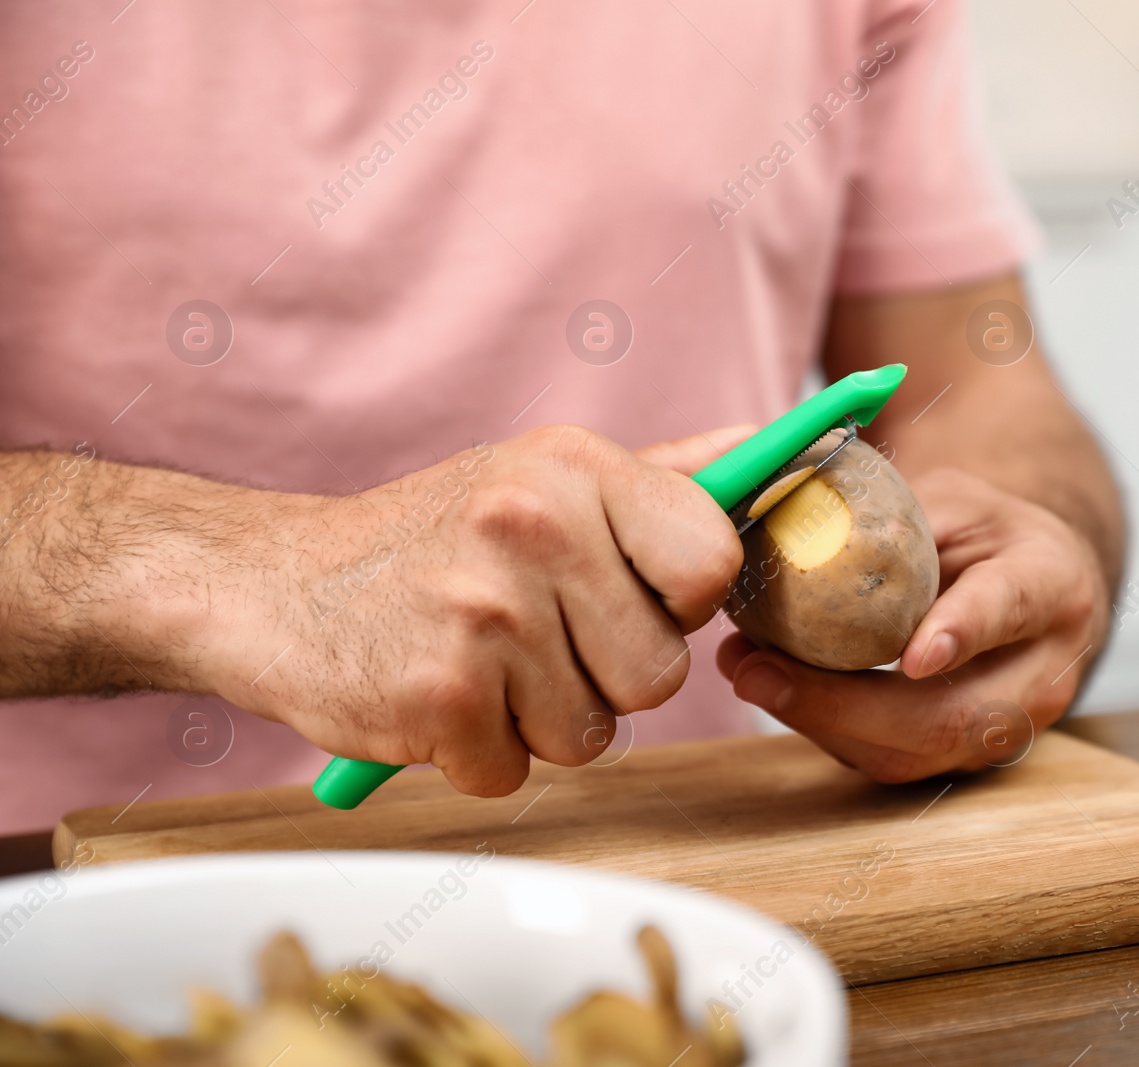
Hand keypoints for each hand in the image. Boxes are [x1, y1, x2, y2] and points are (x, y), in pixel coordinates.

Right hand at [205, 423, 753, 796]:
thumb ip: (664, 476)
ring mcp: (485, 613)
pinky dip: (479, 755)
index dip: (680, 602)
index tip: (630, 596)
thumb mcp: (544, 476)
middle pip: (661, 672)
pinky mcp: (440, 697)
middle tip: (533, 637)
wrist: (275, 586)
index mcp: (574, 468)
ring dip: (541, 720)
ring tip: (481, 663)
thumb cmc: (432, 538)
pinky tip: (437, 698)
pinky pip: (516, 772)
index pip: (713, 562)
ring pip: (595, 733)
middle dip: (605, 676)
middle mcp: (534, 527)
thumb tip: (770, 452)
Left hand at [717, 466, 1107, 781]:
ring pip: (909, 751)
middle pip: (948, 715)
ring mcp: (1002, 730)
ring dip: (818, 721)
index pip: (1009, 610)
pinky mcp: (957, 757)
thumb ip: (894, 522)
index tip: (915, 654)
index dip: (962, 633)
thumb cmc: (987, 536)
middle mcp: (1039, 674)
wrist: (1035, 590)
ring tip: (748, 673)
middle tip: (760, 670)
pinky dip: (821, 726)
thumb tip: (788, 524)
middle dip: (844, 705)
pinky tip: (770, 686)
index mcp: (1050, 586)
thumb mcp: (955, 502)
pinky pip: (886, 757)